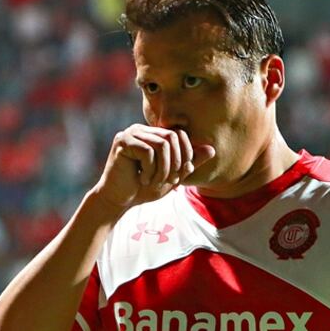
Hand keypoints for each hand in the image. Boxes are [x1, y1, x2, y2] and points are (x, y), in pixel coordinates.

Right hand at [90, 124, 214, 210]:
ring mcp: (130, 133)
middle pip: (172, 137)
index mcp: (152, 134)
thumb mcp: (172, 176)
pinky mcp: (122, 142)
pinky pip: (147, 151)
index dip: (185, 155)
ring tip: (154, 182)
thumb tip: (212, 149)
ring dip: (163, 169)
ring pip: (162, 144)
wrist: (117, 201)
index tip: (179, 177)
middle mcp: (141, 129)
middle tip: (168, 182)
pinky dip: (149, 170)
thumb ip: (189, 163)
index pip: (179, 134)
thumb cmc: (142, 188)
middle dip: (176, 163)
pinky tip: (141, 179)